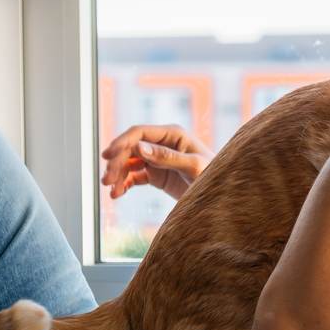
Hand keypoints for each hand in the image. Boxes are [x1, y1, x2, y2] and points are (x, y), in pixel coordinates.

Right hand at [100, 124, 214, 200]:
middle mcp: (162, 144)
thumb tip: (139, 147)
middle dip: (116, 162)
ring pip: (129, 163)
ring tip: (110, 189)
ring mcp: (158, 159)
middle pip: (130, 148)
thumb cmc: (214, 176)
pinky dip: (124, 184)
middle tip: (107, 179)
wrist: (222, 195)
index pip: (139, 133)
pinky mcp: (156, 175)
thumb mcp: (193, 166)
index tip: (108, 156)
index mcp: (172, 134)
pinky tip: (117, 194)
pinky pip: (134, 177)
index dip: (121, 143)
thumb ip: (167, 157)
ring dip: (117, 174)